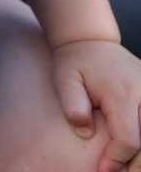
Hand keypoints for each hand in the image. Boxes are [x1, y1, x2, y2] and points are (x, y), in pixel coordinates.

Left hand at [52, 40, 140, 171]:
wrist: (89, 39)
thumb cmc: (74, 62)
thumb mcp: (64, 79)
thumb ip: (73, 105)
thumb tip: (85, 132)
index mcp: (121, 92)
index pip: (128, 139)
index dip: (117, 160)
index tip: (103, 171)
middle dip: (136, 166)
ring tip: (129, 166)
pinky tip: (137, 151)